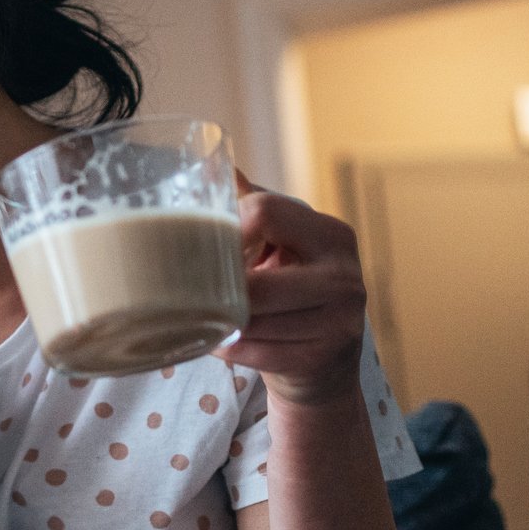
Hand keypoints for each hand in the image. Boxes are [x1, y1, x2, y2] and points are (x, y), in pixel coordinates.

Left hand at [214, 169, 367, 408]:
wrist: (325, 363)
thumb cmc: (291, 292)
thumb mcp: (283, 246)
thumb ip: (254, 210)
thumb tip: (218, 166)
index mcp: (331, 234)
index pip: (265, 212)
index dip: (224, 231)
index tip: (202, 249)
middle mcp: (344, 274)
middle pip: (254, 281)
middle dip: (216, 291)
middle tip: (185, 293)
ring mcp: (340, 318)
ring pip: (252, 321)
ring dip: (216, 324)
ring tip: (198, 319)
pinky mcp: (323, 356)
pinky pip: (256, 353)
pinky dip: (229, 349)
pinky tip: (219, 342)